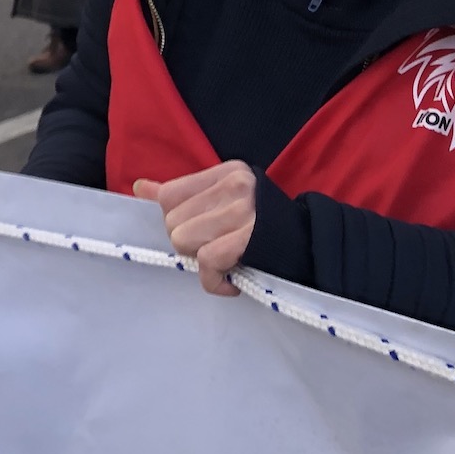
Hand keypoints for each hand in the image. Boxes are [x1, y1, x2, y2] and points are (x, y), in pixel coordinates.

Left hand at [134, 161, 257, 296]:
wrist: (314, 252)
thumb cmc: (267, 230)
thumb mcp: (228, 201)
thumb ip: (185, 194)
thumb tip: (140, 188)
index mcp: (229, 171)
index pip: (171, 195)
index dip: (179, 221)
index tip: (201, 232)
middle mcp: (235, 186)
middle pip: (173, 222)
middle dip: (190, 244)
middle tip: (218, 250)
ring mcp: (242, 211)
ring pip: (183, 241)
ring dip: (200, 261)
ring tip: (225, 262)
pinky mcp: (247, 239)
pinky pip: (205, 263)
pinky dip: (213, 280)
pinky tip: (230, 282)